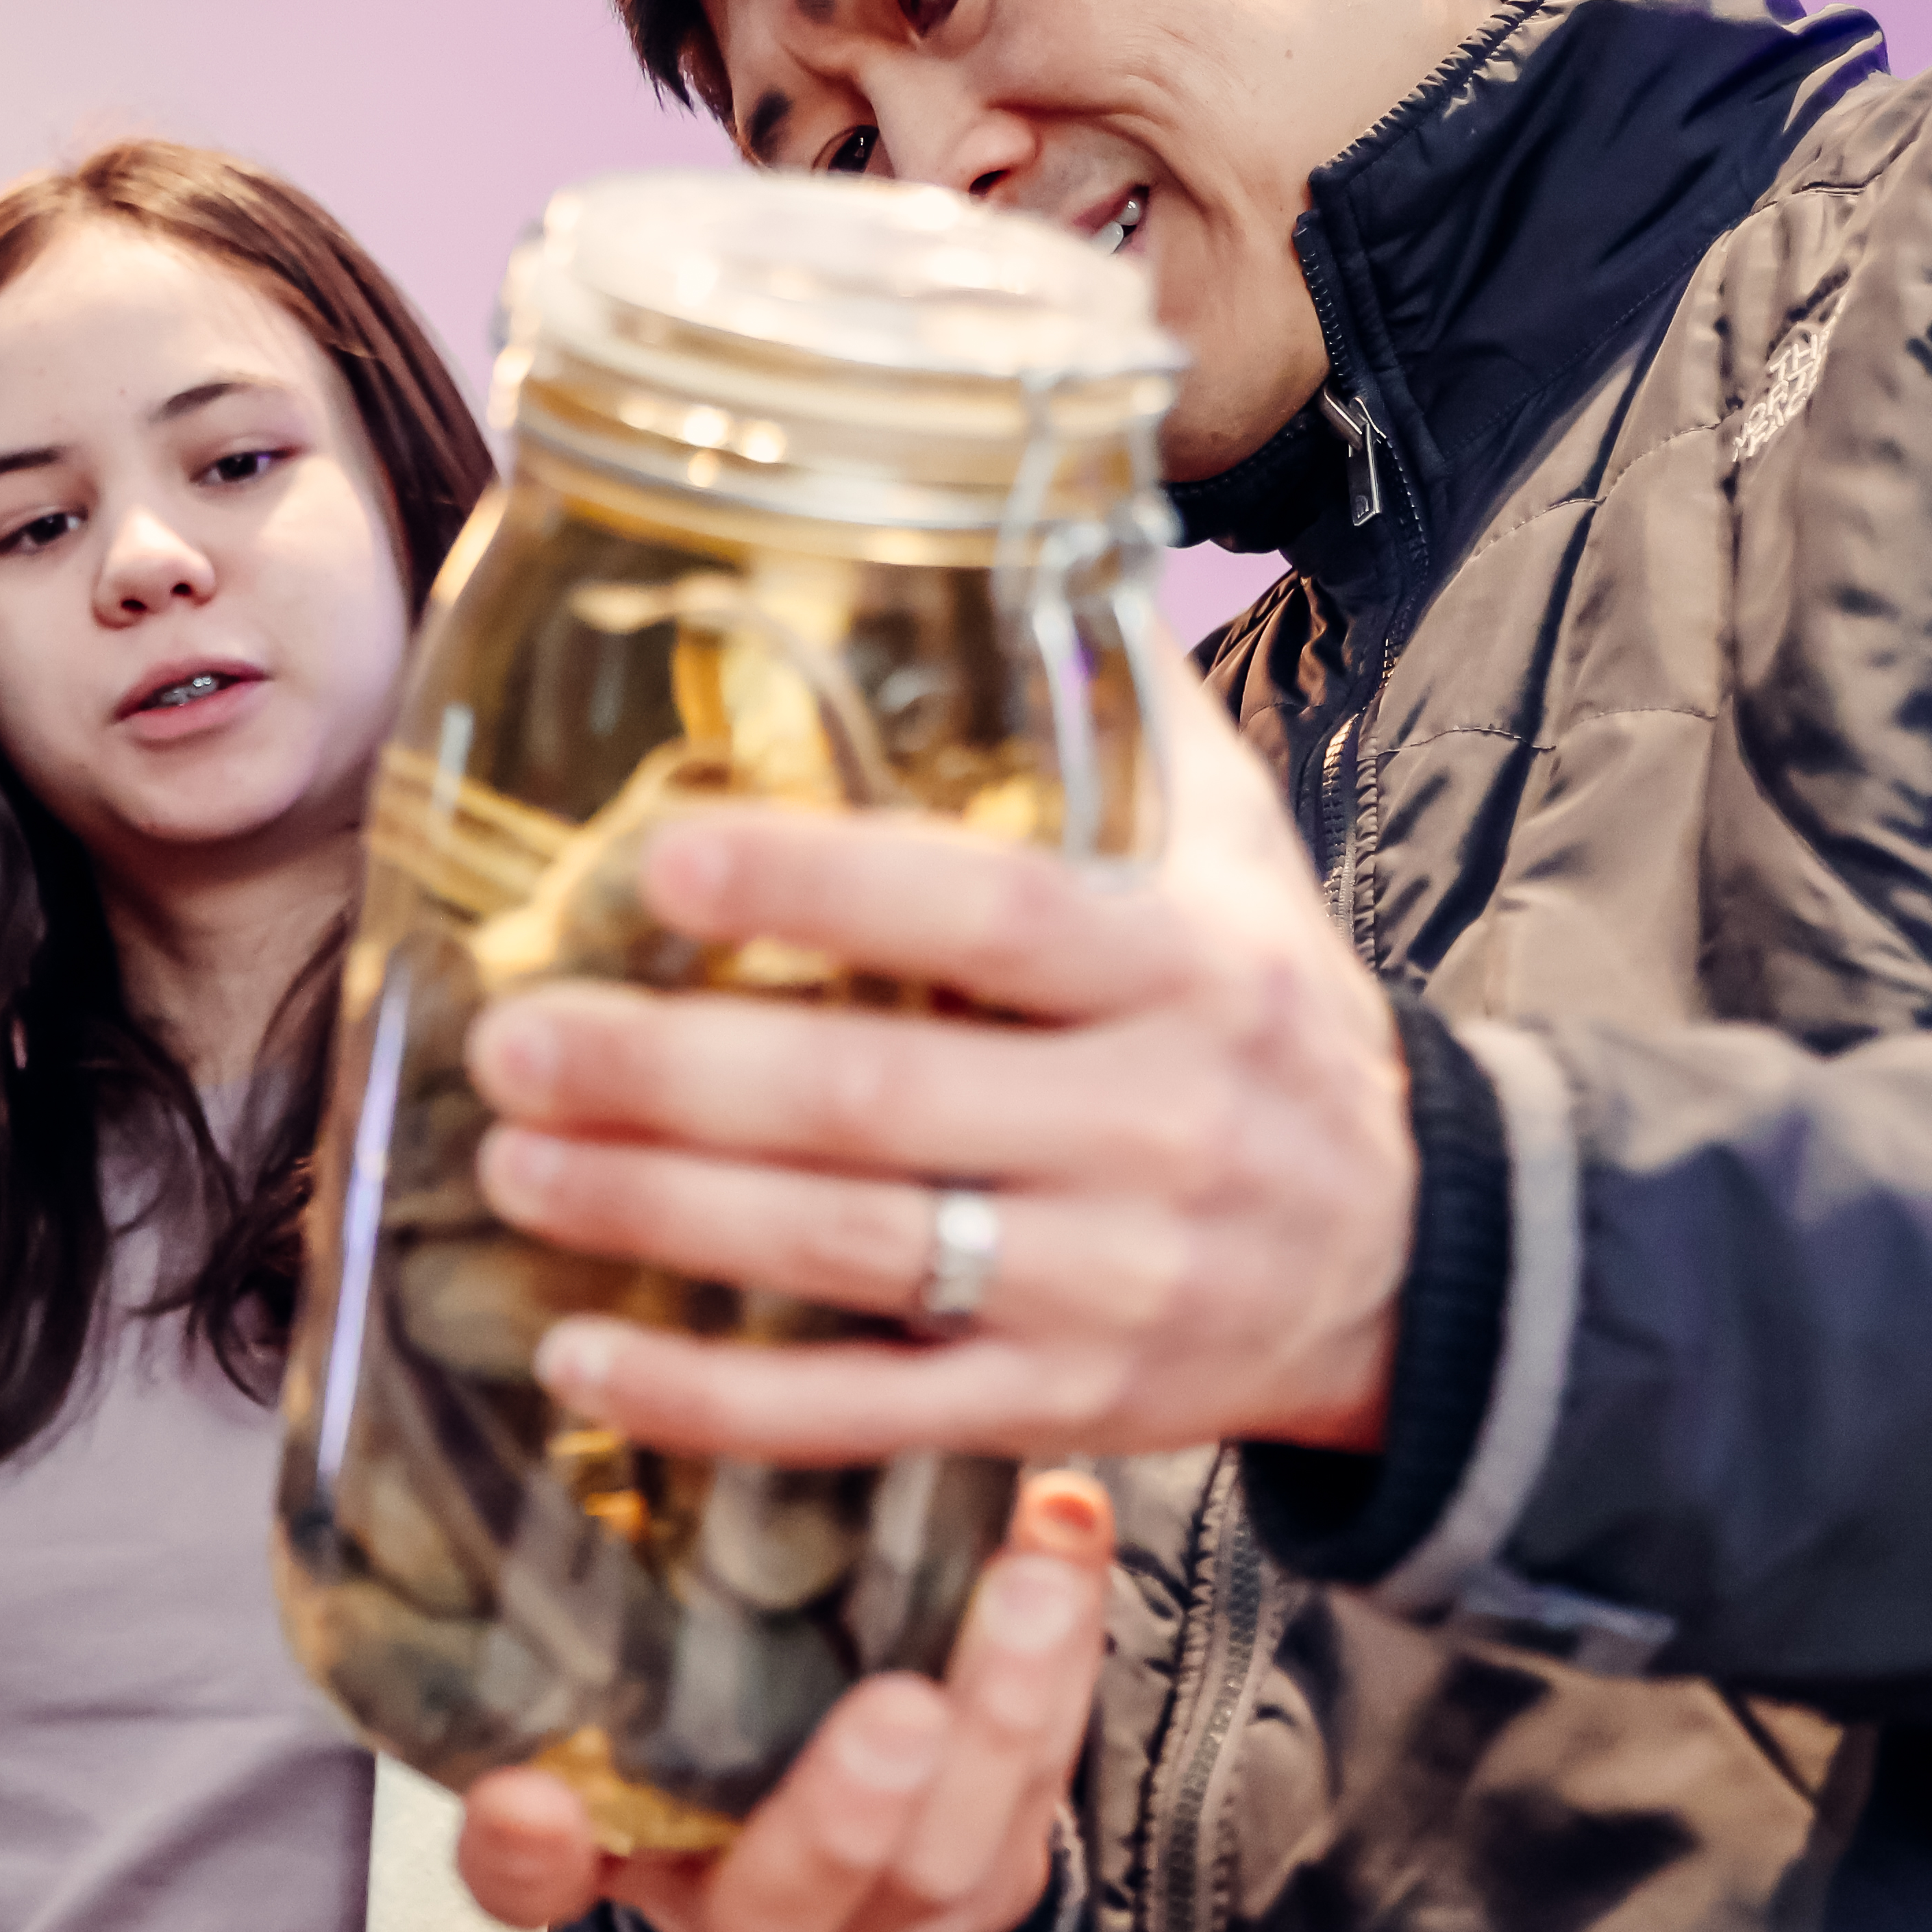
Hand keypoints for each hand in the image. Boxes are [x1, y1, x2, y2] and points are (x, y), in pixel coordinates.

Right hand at [460, 1472, 1113, 1931]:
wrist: (843, 1811)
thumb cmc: (693, 1721)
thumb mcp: (607, 1693)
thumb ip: (558, 1670)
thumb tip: (533, 1675)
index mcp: (615, 1860)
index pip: (536, 1886)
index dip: (530, 1855)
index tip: (527, 1798)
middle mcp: (744, 1913)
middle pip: (787, 1896)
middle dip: (847, 1808)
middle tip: (898, 1710)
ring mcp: (882, 1915)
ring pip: (950, 1855)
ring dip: (1003, 1719)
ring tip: (1033, 1587)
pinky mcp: (991, 1879)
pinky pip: (1041, 1790)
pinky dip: (1070, 1658)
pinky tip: (1070, 1537)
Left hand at [462, 675, 1410, 1465]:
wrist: (1419, 1266)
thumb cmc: (1269, 1025)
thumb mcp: (1238, 860)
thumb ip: (1118, 713)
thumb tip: (1016, 517)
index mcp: (1186, 971)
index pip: (990, 914)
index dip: (822, 882)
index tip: (664, 854)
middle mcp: (1153, 1129)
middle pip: (880, 1096)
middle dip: (674, 1071)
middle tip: (516, 1039)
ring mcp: (1108, 1284)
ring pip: (853, 1252)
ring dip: (660, 1213)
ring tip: (512, 1165)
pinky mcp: (1059, 1405)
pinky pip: (861, 1413)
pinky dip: (714, 1400)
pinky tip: (583, 1357)